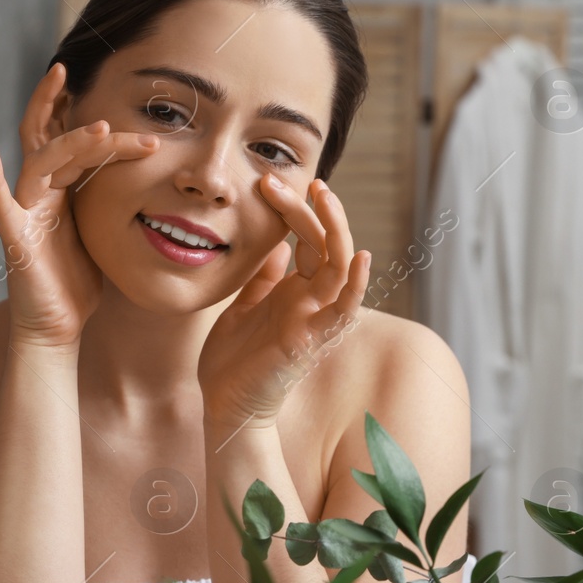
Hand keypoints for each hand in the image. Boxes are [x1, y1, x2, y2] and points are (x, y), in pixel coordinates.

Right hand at [0, 63, 157, 348]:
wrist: (56, 328)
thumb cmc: (76, 285)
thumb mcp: (101, 234)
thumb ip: (107, 203)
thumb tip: (143, 179)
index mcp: (60, 193)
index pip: (71, 144)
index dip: (81, 115)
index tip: (93, 85)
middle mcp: (38, 196)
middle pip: (51, 141)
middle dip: (56, 105)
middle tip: (68, 70)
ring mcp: (24, 215)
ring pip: (41, 165)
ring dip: (68, 143)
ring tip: (100, 130)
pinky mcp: (16, 241)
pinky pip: (0, 207)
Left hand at [197, 176, 370, 433]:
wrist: (224, 403)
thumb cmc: (234, 360)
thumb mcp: (243, 306)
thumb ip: (262, 279)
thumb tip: (275, 248)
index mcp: (295, 289)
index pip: (307, 238)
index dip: (296, 208)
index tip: (271, 182)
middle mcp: (311, 299)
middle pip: (324, 243)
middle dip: (312, 209)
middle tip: (293, 180)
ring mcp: (314, 317)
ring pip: (339, 265)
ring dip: (336, 229)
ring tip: (326, 197)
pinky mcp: (310, 339)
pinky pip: (342, 310)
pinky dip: (353, 284)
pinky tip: (359, 257)